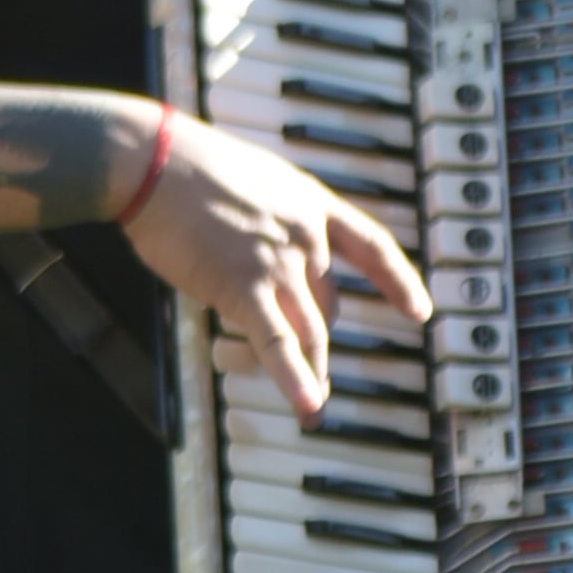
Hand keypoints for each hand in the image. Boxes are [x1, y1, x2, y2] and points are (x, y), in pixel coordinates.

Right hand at [137, 113, 433, 422]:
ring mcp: (279, 264)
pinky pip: (276, 343)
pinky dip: (293, 378)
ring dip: (311, 373)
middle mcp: (306, 237)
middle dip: (318, 342)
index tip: (418, 311)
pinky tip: (306, 405)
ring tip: (312, 410)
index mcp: (310, 203)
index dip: (397, 281)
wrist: (155, 162)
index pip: (371, 247)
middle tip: (316, 375)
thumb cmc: (186, 164)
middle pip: (327, 304)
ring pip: (308, 331)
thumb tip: (260, 246)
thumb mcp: (252, 178)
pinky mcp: (243, 289)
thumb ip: (270, 216)